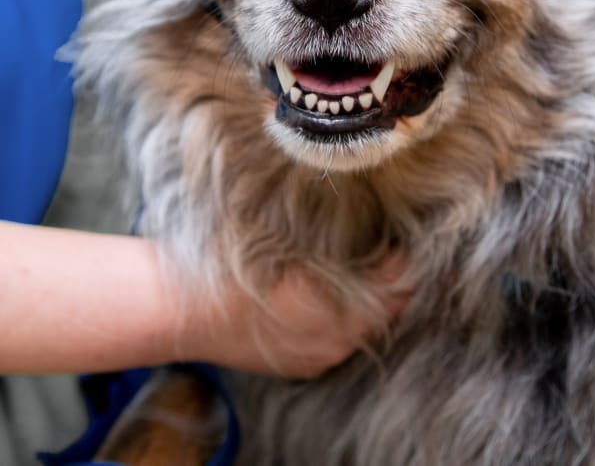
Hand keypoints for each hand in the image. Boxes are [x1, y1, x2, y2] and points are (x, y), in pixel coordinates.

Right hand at [181, 249, 411, 376]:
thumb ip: (343, 244)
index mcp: (341, 307)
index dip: (403, 256)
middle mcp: (339, 340)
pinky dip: (345, 319)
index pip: (398, 283)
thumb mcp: (294, 242)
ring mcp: (321, 356)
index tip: (398, 234)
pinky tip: (331, 294)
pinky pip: (340, 342)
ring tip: (362, 267)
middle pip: (388, 309)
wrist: (186, 310)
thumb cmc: (238, 266)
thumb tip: (380, 235)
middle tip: (387, 247)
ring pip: (366, 328)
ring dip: (370, 300)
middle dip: (392, 280)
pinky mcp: (303, 366)